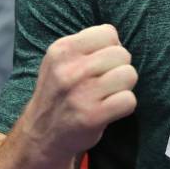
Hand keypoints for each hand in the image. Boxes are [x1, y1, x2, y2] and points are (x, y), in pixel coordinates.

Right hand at [22, 24, 137, 160]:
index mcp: (61, 50)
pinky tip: (110, 110)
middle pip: (122, 54)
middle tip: (104, 82)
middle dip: (119, 67)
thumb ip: (85, 44)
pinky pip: (129, 100)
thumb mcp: (59, 61)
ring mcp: (80, 94)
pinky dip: (124, 106)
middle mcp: (69, 70)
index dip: (111, 47)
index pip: (108, 33)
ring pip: (129, 75)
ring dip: (123, 87)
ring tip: (107, 95)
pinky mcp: (92, 117)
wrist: (40, 135)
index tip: (100, 63)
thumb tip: (117, 39)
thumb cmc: (59, 93)